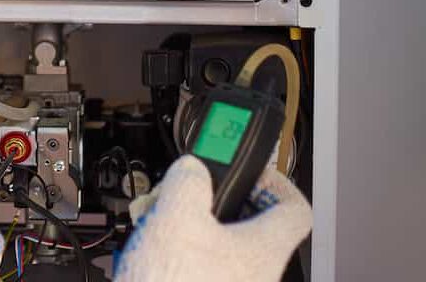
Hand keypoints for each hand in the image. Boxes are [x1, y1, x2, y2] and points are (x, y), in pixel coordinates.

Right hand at [114, 155, 311, 281]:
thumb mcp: (176, 215)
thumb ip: (189, 180)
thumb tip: (193, 169)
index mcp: (263, 250)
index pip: (294, 209)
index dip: (274, 181)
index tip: (248, 169)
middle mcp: (257, 276)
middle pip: (246, 224)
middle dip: (209, 202)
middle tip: (186, 194)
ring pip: (215, 245)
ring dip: (184, 226)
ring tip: (155, 222)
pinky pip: (197, 267)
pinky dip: (175, 253)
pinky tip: (147, 252)